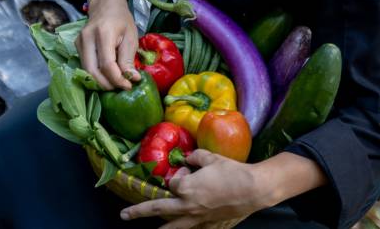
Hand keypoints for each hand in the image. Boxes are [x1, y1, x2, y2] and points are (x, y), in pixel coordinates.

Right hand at [79, 0, 139, 89]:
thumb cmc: (121, 20)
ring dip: (101, 81)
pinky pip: (85, 65)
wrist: (105, 4)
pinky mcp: (76, 46)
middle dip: (107, 84)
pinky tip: (107, 75)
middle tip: (121, 88)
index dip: (117, 79)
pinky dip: (96, 74)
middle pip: (92, 71)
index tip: (129, 85)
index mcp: (103, 33)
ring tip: (116, 83)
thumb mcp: (131, 37)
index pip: (107, 63)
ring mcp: (79, 42)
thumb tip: (131, 79)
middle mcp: (86, 38)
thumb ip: (128, 59)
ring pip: (86, 70)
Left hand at [120, 150, 273, 227]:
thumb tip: (188, 158)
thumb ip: (195, 156)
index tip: (188, 170)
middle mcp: (188, 205)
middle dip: (139, 212)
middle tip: (123, 215)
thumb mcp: (210, 157)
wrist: (255, 190)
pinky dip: (186, 228)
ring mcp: (199, 217)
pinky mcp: (210, 224)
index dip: (178, 175)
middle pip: (158, 209)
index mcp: (186, 188)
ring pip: (174, 226)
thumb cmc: (232, 171)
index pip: (171, 183)